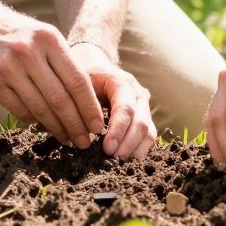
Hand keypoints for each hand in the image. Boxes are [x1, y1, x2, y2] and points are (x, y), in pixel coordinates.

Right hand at [0, 4, 104, 147]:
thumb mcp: (45, 37)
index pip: (77, 80)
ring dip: (57, 128)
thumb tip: (87, 104)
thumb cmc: (20, 35)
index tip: (98, 126)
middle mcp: (29, 52)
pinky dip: (34, 121)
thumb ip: (65, 64)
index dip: (90, 107)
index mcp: (49, 39)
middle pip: (60, 99)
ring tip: (67, 139)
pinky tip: (44, 126)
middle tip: (84, 142)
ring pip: (40, 108)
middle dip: (76, 125)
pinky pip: (19, 110)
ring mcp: (8, 68)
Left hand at [71, 42, 155, 158]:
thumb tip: (75, 130)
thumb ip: (79, 101)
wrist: (95, 65)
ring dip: (135, 148)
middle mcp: (137, 92)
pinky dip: (141, 148)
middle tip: (113, 159)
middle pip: (140, 122)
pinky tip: (128, 157)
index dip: (118, 130)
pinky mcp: (144, 115)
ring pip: (148, 130)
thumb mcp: (79, 82)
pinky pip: (150, 135)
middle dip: (128, 143)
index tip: (107, 149)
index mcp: (121, 82)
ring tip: (119, 161)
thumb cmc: (83, 75)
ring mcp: (143, 105)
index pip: (125, 109)